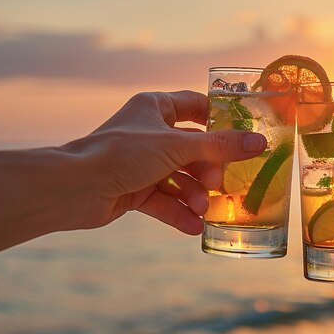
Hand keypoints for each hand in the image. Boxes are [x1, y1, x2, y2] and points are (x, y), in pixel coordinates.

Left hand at [63, 91, 265, 233]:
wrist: (74, 188)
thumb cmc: (123, 154)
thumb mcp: (178, 146)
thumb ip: (221, 147)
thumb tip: (259, 143)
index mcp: (155, 109)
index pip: (194, 106)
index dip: (218, 120)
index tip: (242, 136)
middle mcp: (149, 134)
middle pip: (192, 149)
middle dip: (207, 170)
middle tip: (219, 184)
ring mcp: (141, 163)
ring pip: (180, 178)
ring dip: (195, 195)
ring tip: (203, 210)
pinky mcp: (134, 190)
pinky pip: (164, 200)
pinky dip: (179, 212)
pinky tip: (193, 227)